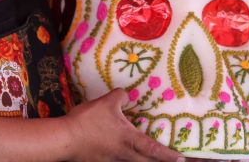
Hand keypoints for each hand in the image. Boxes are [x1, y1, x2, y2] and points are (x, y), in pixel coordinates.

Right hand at [65, 89, 184, 161]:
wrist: (65, 139)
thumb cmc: (87, 121)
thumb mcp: (106, 102)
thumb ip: (121, 96)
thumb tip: (127, 94)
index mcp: (129, 140)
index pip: (154, 149)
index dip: (170, 154)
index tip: (183, 159)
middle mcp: (124, 154)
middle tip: (174, 160)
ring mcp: (112, 161)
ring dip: (144, 161)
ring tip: (150, 156)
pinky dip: (127, 159)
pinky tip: (124, 154)